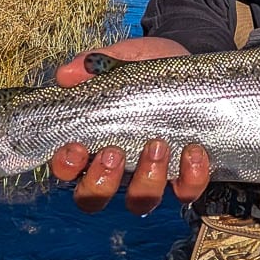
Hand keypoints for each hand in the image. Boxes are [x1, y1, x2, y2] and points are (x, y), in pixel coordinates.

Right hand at [48, 37, 211, 214]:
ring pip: (139, 201)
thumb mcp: (126, 58)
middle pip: (94, 198)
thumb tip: (67, 74)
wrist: (195, 71)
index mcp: (94, 142)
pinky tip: (194, 151)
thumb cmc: (150, 70)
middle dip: (100, 181)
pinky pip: (186, 192)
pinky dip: (191, 177)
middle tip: (114, 152)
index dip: (65, 167)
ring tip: (157, 145)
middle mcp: (118, 169)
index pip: (66, 170)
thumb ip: (98, 63)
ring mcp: (151, 176)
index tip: (76, 147)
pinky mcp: (186, 175)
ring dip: (146, 181)